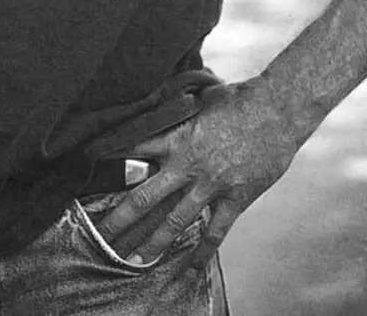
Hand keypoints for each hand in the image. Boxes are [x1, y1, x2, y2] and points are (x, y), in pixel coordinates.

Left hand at [97, 77, 299, 267]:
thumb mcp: (199, 97)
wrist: (277, 110)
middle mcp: (187, 165)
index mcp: (176, 137)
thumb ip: (178, 107)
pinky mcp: (234, 199)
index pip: (133, 149)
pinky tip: (188, 270)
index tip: (88, 167)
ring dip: (151, 243)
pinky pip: (214, 233)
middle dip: (120, 219)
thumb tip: (162, 99)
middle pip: (144, 198)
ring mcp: (210, 185)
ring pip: (174, 222)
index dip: (110, 158)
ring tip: (132, 260)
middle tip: (101, 235)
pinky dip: (201, 253)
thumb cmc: (238, 98)